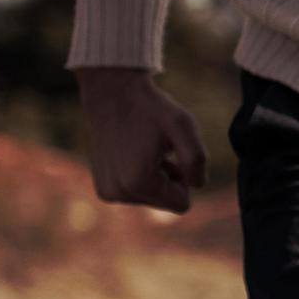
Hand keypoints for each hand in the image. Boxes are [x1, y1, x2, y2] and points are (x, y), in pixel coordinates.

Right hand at [75, 67, 205, 212]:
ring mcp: (107, 192)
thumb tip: (196, 186)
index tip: (173, 154)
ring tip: (144, 149)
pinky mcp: (102, 188)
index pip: (182, 204)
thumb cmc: (151, 108)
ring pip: (152, 198)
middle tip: (157, 150)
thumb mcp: (184, 126)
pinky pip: (137, 193)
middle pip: (166, 202)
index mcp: (138, 182)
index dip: (185, 178)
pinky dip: (140, 176)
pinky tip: (132, 153)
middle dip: (169, 179)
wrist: (111, 93)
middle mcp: (118, 193)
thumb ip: (197, 160)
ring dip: (155, 176)